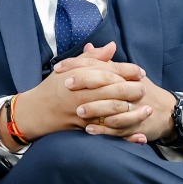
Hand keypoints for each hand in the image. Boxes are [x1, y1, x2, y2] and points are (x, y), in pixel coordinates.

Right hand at [0, 42, 152, 144]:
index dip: (127, 71)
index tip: (141, 72)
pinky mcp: (84, 129)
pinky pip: (108, 133)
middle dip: (134, 89)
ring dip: (134, 112)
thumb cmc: (52, 88)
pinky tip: (139, 136)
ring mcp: (83, 114)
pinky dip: (125, 136)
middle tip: (145, 88)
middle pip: (114, 91)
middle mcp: (82, 96)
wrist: (34, 113)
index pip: (108, 71)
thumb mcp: (68, 69)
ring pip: (114, 113)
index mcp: (79, 78)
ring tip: (148, 109)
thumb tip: (112, 46)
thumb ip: (91, 58)